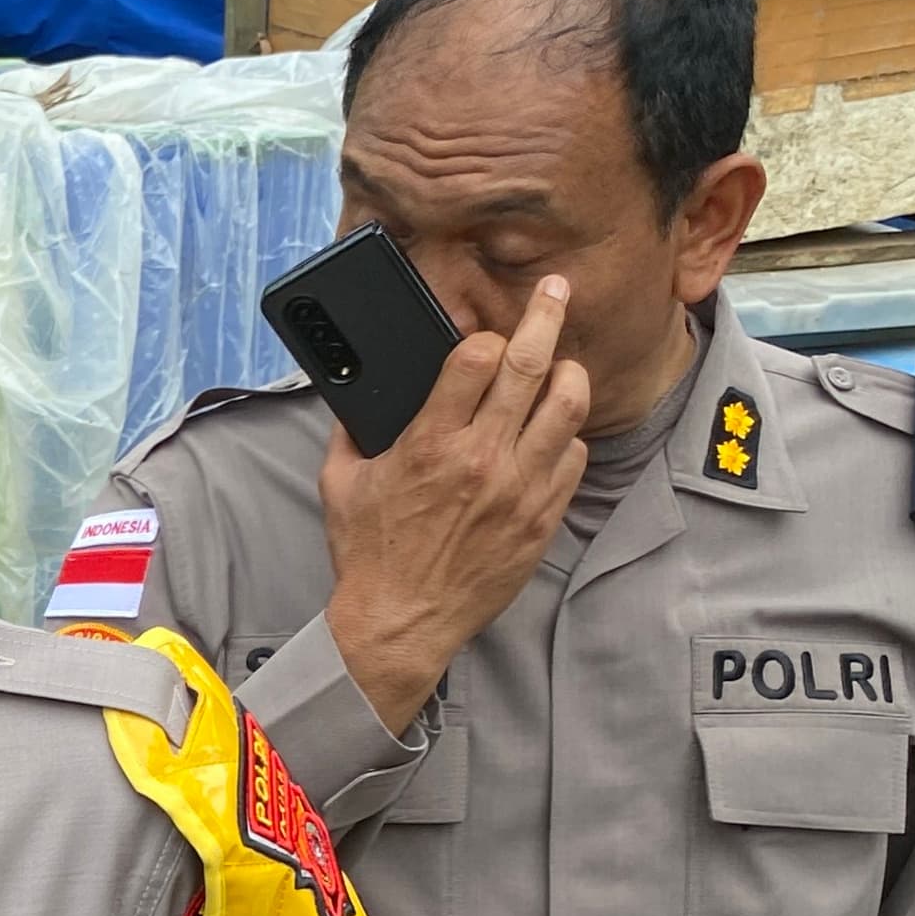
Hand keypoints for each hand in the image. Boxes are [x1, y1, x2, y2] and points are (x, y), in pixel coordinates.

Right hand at [320, 274, 591, 733]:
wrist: (400, 623)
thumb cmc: (368, 555)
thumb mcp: (340, 483)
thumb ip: (353, 429)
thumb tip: (361, 393)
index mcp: (429, 444)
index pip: (477, 358)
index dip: (482, 335)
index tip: (481, 334)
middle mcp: (482, 459)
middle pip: (531, 364)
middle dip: (545, 315)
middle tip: (554, 292)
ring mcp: (520, 487)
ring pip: (569, 403)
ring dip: (566, 374)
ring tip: (559, 367)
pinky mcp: (541, 516)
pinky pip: (573, 455)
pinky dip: (564, 436)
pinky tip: (547, 436)